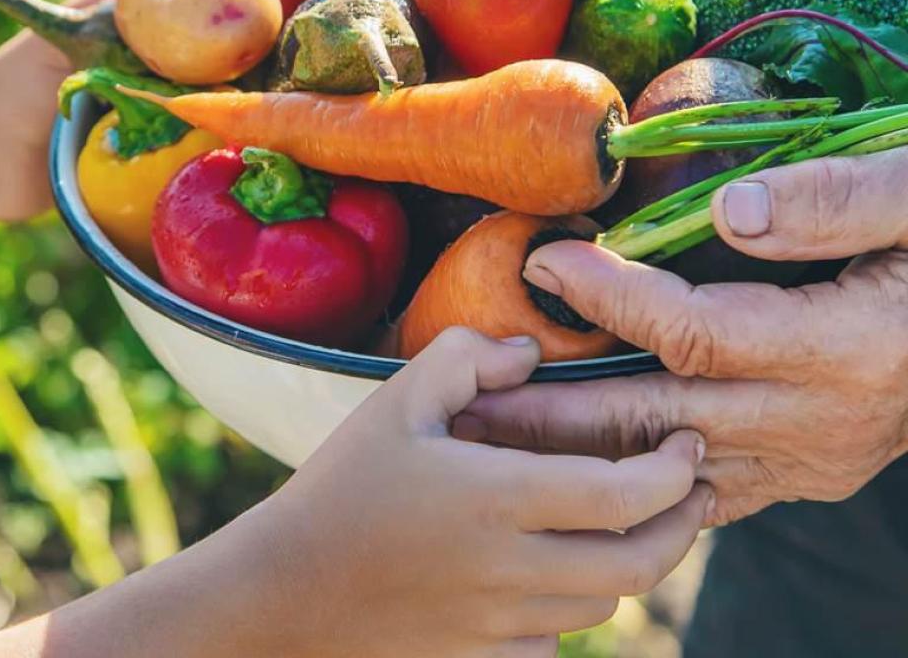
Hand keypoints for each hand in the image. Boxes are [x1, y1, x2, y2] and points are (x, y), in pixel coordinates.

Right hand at [0, 329, 708, 657]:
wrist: (284, 591)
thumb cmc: (341, 484)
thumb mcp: (398, 398)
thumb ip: (469, 358)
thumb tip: (528, 353)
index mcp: (497, 498)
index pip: (622, 496)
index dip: (672, 473)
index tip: (687, 444)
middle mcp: (512, 569)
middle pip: (637, 565)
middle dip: (683, 526)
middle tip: (695, 490)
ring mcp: (500, 623)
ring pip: (605, 603)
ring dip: (638, 562)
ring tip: (643, 521)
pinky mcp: (482, 655)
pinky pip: (560, 637)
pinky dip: (583, 602)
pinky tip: (569, 565)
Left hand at [457, 152, 907, 525]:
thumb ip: (832, 203)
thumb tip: (729, 209)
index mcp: (843, 346)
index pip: (694, 329)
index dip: (609, 297)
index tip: (542, 261)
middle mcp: (819, 418)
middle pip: (656, 419)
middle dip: (554, 411)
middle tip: (470, 401)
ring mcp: (809, 458)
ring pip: (666, 466)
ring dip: (578, 454)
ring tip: (497, 439)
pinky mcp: (803, 472)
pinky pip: (705, 492)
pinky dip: (635, 481)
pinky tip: (576, 469)